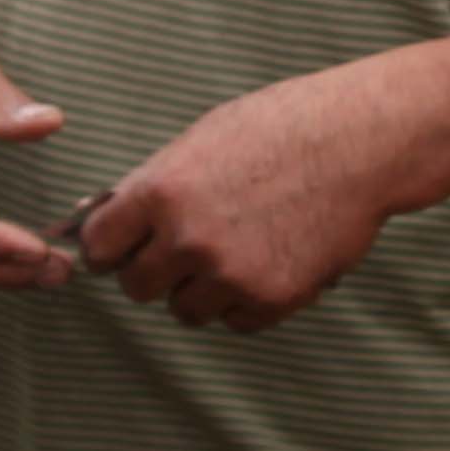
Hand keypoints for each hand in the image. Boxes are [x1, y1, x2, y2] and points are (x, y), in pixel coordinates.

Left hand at [73, 67, 420, 331]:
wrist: (359, 143)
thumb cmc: (279, 128)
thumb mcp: (199, 140)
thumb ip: (147, 184)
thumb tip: (91, 216)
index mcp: (160, 192)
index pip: (98, 247)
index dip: (111, 247)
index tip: (125, 245)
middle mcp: (188, 239)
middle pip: (136, 288)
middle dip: (154, 271)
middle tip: (186, 248)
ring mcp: (230, 274)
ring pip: (186, 311)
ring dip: (201, 290)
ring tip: (236, 250)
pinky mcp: (271, 299)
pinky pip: (236, 322)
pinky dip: (247, 301)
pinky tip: (268, 260)